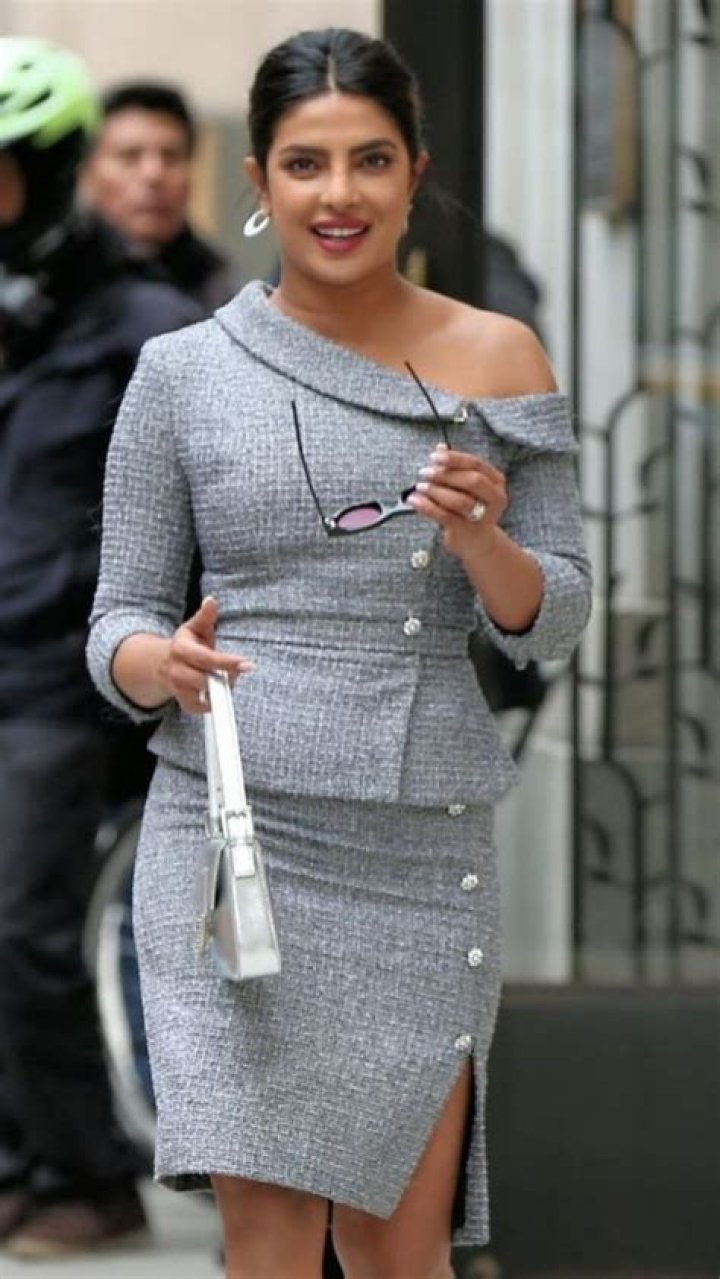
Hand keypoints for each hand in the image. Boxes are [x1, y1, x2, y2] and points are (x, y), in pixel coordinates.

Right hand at [158, 596, 254, 713]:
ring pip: (204, 695)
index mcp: (180, 649)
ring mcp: (177, 688)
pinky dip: (211, 702)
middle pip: (205, 680)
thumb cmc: (187, 644)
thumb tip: (212, 600)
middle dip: (226, 676)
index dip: (228, 662)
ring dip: (220, 689)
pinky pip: (200, 707)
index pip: (207, 659)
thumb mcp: (195, 627)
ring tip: (225, 678)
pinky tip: (216, 691)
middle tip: (239, 669)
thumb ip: (206, 616)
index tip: (248, 664)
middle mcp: (175, 670)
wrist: (164, 664)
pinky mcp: (183, 701)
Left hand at [407, 443, 507, 558]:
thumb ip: (456, 468)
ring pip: (459, 500)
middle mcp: (495, 499)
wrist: (477, 542)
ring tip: (419, 487)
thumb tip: (439, 447)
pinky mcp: (466, 531)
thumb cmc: (471, 509)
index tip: (435, 456)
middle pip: (472, 481)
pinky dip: (426, 507)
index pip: (476, 464)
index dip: (455, 458)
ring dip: (436, 491)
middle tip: (425, 472)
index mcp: (496, 482)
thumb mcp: (467, 487)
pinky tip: (414, 500)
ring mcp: (483, 516)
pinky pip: (445, 516)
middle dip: (445, 474)